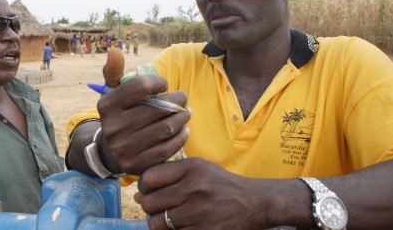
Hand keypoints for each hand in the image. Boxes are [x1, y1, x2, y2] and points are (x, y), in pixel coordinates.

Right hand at [96, 50, 189, 174]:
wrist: (109, 152)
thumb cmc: (118, 115)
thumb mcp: (112, 93)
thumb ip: (114, 71)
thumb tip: (114, 50)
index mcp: (107, 106)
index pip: (140, 86)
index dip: (158, 82)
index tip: (164, 84)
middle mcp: (113, 128)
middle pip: (157, 109)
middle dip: (176, 100)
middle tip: (183, 98)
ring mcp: (125, 149)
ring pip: (165, 129)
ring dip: (182, 118)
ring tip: (187, 112)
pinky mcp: (137, 165)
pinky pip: (167, 149)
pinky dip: (181, 137)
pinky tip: (184, 129)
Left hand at [139, 158, 265, 229]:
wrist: (256, 203)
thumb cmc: (221, 185)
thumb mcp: (199, 169)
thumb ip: (168, 176)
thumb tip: (136, 195)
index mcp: (192, 168)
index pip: (149, 177)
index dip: (144, 186)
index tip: (151, 190)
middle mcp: (195, 188)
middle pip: (149, 202)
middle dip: (150, 207)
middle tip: (160, 208)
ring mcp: (200, 212)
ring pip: (157, 223)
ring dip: (159, 223)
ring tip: (170, 219)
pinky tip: (183, 226)